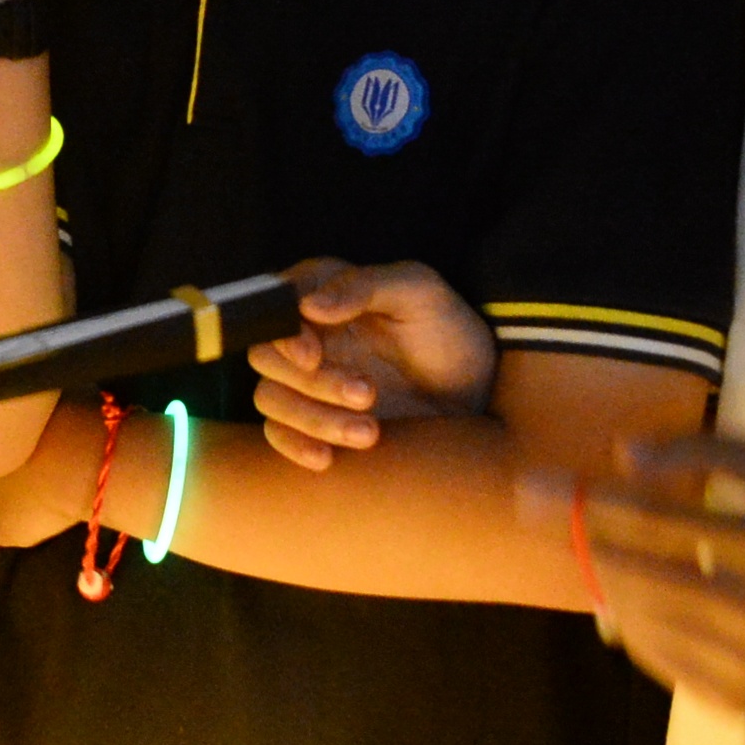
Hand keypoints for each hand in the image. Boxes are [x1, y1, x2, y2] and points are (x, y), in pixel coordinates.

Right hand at [246, 258, 499, 468]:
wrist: (477, 392)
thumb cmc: (449, 332)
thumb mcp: (420, 293)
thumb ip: (365, 286)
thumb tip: (309, 306)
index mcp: (324, 292)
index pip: (276, 306)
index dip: (285, 333)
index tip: (313, 356)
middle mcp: (307, 335)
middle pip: (268, 357)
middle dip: (314, 382)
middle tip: (368, 393)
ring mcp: (307, 381)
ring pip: (271, 398)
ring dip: (313, 419)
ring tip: (370, 432)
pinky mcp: (314, 420)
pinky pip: (280, 433)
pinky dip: (295, 446)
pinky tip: (327, 458)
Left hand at [544, 435, 744, 706]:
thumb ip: (706, 452)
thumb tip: (619, 451)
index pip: (666, 526)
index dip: (600, 507)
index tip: (546, 489)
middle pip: (653, 578)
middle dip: (587, 541)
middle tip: (531, 509)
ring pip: (664, 630)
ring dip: (614, 595)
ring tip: (581, 561)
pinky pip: (687, 677)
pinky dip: (649, 647)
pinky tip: (625, 626)